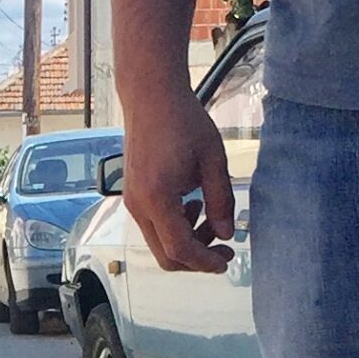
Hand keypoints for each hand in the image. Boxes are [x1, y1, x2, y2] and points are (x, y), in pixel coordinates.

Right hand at [120, 88, 232, 272]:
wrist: (151, 96)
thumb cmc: (182, 120)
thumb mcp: (213, 160)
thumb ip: (221, 201)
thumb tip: (226, 233)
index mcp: (157, 197)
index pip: (180, 249)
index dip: (205, 261)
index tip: (226, 260)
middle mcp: (138, 205)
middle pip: (166, 256)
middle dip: (196, 259)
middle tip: (222, 247)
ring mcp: (132, 201)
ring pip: (159, 244)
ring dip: (187, 242)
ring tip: (209, 216)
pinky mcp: (133, 195)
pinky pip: (154, 227)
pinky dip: (175, 228)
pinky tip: (192, 205)